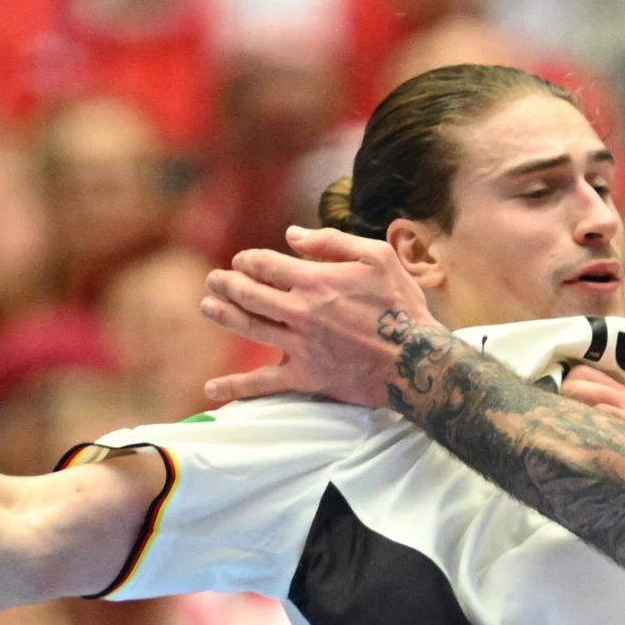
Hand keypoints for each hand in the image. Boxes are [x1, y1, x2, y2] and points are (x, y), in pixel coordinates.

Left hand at [200, 226, 445, 410]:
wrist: (417, 360)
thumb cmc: (402, 306)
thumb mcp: (377, 257)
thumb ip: (332, 242)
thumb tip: (292, 235)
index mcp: (315, 280)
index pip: (265, 265)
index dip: (248, 260)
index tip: (242, 260)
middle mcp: (300, 312)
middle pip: (249, 294)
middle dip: (227, 284)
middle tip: (214, 280)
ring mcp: (299, 346)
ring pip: (249, 329)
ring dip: (223, 316)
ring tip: (207, 308)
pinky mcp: (305, 377)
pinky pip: (263, 384)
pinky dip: (235, 388)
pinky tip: (211, 389)